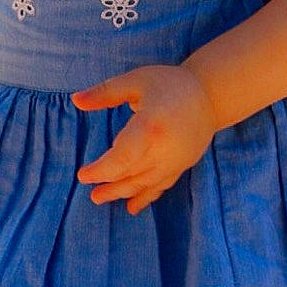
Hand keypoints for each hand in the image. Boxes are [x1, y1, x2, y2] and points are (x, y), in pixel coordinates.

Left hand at [72, 64, 216, 212]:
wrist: (211, 95)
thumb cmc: (169, 84)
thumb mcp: (136, 80)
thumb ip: (105, 93)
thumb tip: (76, 100)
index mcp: (151, 126)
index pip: (122, 158)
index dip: (101, 170)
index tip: (83, 175)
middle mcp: (164, 149)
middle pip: (132, 174)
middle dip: (109, 185)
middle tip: (91, 194)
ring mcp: (175, 160)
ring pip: (145, 183)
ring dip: (123, 193)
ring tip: (102, 198)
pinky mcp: (182, 165)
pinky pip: (162, 185)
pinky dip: (147, 197)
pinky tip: (133, 207)